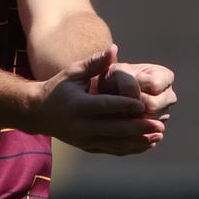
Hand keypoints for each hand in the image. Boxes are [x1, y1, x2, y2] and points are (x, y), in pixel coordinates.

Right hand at [37, 46, 166, 155]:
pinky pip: (112, 150)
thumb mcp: (73, 73)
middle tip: (160, 125)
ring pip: (115, 144)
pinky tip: (147, 143)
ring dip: (138, 141)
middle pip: (114, 129)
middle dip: (138, 128)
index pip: (105, 106)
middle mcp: (81, 126)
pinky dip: (130, 148)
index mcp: (78, 106)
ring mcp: (84, 139)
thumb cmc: (59, 87)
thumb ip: (95, 63)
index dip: (124, 106)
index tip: (143, 104)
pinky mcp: (87, 146)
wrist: (38, 112)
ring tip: (159, 135)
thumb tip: (114, 49)